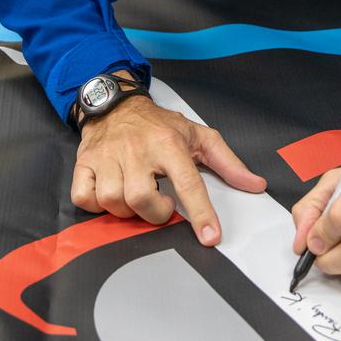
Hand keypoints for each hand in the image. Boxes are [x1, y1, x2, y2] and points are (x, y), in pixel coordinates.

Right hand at [70, 93, 266, 245]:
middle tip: (162, 204)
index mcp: (169, 143)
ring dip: (128, 211)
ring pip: (113, 201)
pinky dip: (97, 205)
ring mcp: (107, 156)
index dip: (200, 213)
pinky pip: (85, 198)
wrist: (116, 104)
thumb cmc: (159, 125)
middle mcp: (137, 149)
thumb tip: (255, 184)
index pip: (188, 182)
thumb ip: (228, 162)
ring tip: (138, 198)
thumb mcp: (198, 136)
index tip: (210, 237)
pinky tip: (111, 195)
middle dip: (155, 213)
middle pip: (141, 199)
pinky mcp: (85, 163)